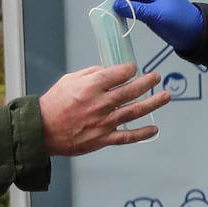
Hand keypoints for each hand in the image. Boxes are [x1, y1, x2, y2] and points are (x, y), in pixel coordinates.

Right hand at [38, 63, 169, 155]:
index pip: (118, 73)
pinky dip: (142, 133)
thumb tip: (109, 70)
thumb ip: (91, 73)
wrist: (42, 131)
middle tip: (156, 77)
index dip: (129, 69)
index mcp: (91, 86)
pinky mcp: (103, 138)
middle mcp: (100, 103)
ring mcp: (103, 122)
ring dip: (152, 103)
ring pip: (134, 111)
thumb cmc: (54, 104)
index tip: (133, 68)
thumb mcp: (69, 80)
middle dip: (147, 82)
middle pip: (131, 91)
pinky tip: (154, 128)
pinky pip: (127, 136)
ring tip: (165, 96)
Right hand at [108, 0, 202, 52]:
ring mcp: (146, 1)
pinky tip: (119, 20)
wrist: (194, 35)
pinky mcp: (145, 12)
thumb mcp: (158, 14)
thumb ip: (136, 9)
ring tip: (113, 15)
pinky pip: (130, 8)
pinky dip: (123, 12)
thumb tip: (115, 5)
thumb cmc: (180, 20)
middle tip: (110, 9)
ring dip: (118, 5)